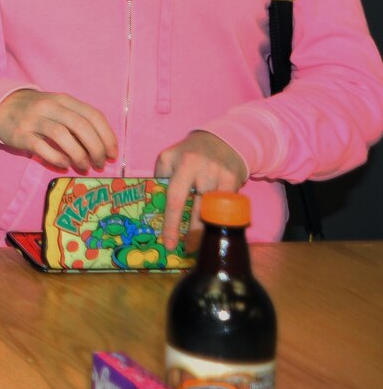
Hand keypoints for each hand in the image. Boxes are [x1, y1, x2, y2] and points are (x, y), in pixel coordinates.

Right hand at [0, 88, 117, 171]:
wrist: (1, 107)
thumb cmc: (37, 111)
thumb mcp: (59, 108)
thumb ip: (79, 121)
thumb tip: (102, 146)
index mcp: (64, 100)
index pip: (93, 115)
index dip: (107, 136)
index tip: (113, 153)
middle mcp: (50, 107)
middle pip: (80, 126)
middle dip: (96, 148)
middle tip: (100, 163)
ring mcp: (34, 120)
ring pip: (62, 136)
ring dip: (79, 155)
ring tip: (84, 167)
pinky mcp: (21, 134)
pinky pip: (42, 148)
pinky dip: (58, 158)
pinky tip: (64, 164)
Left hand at [156, 130, 247, 251]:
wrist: (225, 139)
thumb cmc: (191, 152)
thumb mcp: (170, 157)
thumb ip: (160, 177)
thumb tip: (153, 202)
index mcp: (180, 163)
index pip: (174, 198)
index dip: (171, 223)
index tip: (169, 242)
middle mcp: (200, 169)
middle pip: (197, 208)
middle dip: (193, 233)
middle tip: (187, 250)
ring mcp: (219, 175)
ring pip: (213, 210)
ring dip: (208, 229)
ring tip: (201, 244)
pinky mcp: (235, 181)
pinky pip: (228, 206)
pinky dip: (222, 219)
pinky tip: (218, 229)